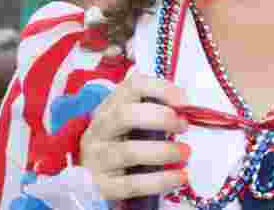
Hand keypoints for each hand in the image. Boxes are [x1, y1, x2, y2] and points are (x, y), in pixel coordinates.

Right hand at [79, 72, 190, 200]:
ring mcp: (97, 158)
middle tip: (183, 125)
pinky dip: (160, 180)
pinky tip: (179, 177)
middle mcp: (99, 130)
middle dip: (159, 117)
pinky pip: (132, 184)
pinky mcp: (102, 186)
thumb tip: (186, 110)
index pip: (131, 87)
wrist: (88, 184)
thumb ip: (150, 114)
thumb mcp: (127, 126)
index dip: (159, 89)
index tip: (183, 101)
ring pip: (129, 151)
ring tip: (185, 152)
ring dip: (163, 150)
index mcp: (107, 108)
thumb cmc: (117, 148)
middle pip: (124, 116)